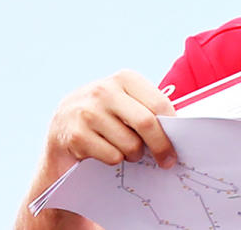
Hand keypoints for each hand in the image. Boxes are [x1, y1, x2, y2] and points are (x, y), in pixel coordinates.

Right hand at [47, 70, 176, 170]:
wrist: (60, 132)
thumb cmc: (104, 118)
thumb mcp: (125, 103)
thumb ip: (148, 109)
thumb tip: (180, 129)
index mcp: (123, 78)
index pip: (158, 103)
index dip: (172, 126)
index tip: (180, 142)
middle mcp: (103, 90)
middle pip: (147, 123)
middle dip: (161, 146)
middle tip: (167, 161)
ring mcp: (86, 112)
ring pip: (130, 144)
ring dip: (133, 155)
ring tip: (126, 150)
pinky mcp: (74, 135)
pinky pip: (112, 156)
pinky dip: (114, 160)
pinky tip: (105, 152)